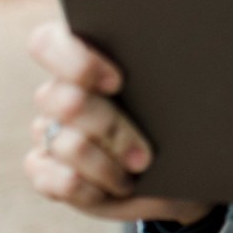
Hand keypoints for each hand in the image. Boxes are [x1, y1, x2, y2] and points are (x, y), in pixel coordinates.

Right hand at [24, 20, 215, 225]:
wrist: (187, 167)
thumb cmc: (184, 116)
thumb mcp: (183, 90)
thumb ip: (166, 66)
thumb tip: (179, 50)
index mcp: (85, 55)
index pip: (49, 43)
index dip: (76, 62)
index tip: (118, 81)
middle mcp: (60, 90)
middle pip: (63, 99)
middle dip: (110, 128)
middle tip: (145, 153)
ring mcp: (49, 131)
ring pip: (67, 144)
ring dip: (107, 165)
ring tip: (138, 170)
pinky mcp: (46, 170)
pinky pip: (54, 180)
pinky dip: (89, 189)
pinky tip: (116, 187)